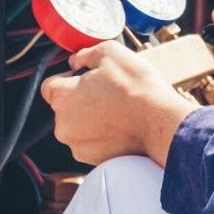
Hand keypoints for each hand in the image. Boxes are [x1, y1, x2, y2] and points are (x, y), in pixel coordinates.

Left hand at [41, 41, 194, 167]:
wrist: (163, 124)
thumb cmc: (137, 89)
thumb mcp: (110, 53)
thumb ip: (84, 54)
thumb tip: (76, 61)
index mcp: (62, 97)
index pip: (50, 85)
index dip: (67, 78)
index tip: (83, 77)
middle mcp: (63, 125)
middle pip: (64, 107)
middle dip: (80, 99)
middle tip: (106, 92)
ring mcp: (78, 146)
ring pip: (78, 127)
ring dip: (91, 118)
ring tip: (116, 110)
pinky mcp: (94, 160)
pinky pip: (92, 143)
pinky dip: (102, 136)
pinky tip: (121, 126)